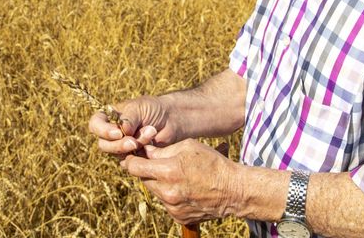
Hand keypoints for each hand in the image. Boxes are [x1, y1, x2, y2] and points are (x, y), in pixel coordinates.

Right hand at [88, 95, 179, 155]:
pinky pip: (131, 162)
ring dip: (135, 146)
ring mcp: (121, 147)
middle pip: (104, 145)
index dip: (103, 131)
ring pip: (117, 155)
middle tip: (134, 142)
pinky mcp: (133, 158)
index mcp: (108, 118)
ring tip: (151, 132)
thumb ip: (128, 118)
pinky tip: (153, 144)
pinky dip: (142, 154)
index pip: (95, 125)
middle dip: (119, 145)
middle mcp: (111, 133)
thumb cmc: (153, 108)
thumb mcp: (139, 107)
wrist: (172, 119)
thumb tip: (121, 131)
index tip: (118, 132)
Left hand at [120, 139, 239, 224]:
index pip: (134, 167)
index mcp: (168, 172)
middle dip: (147, 170)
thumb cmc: (212, 164)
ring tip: (177, 175)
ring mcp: (172, 207)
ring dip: (159, 182)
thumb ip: (163, 150)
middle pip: (143, 180)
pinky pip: (166, 203)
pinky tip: (185, 188)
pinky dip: (170, 195)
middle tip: (158, 163)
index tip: (132, 155)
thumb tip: (145, 152)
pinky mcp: (178, 217)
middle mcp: (167, 192)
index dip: (130, 160)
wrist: (233, 191)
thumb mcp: (188, 147)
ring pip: (154, 191)